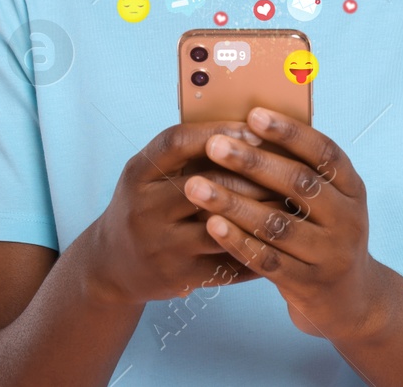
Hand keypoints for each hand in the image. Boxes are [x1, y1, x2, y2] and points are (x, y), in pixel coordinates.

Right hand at [83, 120, 277, 306]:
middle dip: (252, 175)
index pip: (177, 142)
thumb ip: (186, 154)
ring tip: (291, 204)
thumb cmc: (145, 206)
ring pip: (220, 227)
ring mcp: (160, 245)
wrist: (111, 265)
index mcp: (138, 173)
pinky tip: (280, 243)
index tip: (255, 129)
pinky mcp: (177, 276)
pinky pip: (225, 263)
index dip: (218, 132)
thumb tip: (246, 125)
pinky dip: (256, 252)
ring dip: (259, 215)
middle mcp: (144, 208)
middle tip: (289, 169)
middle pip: (205, 184)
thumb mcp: (149, 174)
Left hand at [182, 107, 386, 340]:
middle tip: (214, 146)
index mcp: (352, 189)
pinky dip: (237, 240)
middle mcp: (348, 219)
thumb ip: (300, 170)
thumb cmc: (324, 234)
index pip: (324, 152)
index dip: (290, 132)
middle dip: (253, 162)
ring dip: (233, 203)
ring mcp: (331, 255)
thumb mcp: (328, 201)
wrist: (350, 299)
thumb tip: (249, 125)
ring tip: (196, 186)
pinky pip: (267, 260)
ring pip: (277, 224)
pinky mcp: (309, 284)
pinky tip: (210, 224)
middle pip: (299, 184)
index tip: (253, 115)